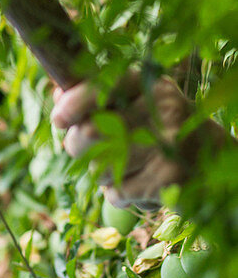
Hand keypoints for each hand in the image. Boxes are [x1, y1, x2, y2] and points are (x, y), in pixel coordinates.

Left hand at [50, 71, 193, 207]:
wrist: (219, 167)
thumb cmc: (165, 132)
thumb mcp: (140, 105)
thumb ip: (99, 97)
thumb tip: (57, 91)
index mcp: (151, 85)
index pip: (103, 82)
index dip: (74, 101)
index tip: (58, 118)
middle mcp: (162, 108)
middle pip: (90, 130)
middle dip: (77, 146)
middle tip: (87, 150)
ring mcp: (168, 143)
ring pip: (99, 165)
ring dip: (100, 174)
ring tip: (124, 168)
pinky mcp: (169, 178)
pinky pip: (117, 192)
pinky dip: (119, 195)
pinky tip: (140, 186)